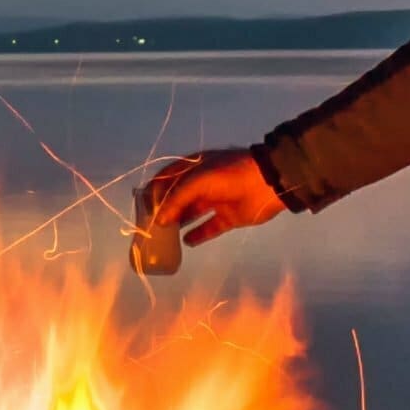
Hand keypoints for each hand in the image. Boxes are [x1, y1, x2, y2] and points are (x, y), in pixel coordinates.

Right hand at [139, 149, 288, 249]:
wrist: (267, 183)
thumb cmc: (229, 176)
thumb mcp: (197, 182)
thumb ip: (177, 200)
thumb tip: (160, 220)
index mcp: (195, 167)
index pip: (168, 177)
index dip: (154, 190)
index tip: (141, 205)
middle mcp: (203, 183)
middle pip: (178, 197)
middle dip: (164, 209)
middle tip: (150, 225)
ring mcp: (217, 201)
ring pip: (192, 213)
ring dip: (179, 222)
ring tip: (164, 236)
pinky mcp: (229, 217)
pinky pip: (209, 228)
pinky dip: (198, 235)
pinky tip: (186, 242)